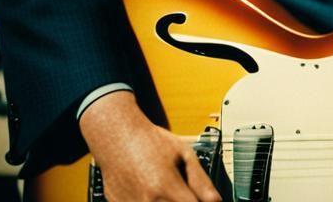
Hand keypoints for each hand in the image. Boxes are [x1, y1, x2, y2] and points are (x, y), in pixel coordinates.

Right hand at [79, 90, 221, 201]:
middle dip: (184, 201)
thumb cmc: (150, 142)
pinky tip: (153, 192)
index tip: (204, 200)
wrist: (117, 137)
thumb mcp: (183, 153)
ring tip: (168, 190)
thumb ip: (200, 180)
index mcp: (166, 187)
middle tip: (184, 192)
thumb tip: (216, 200)